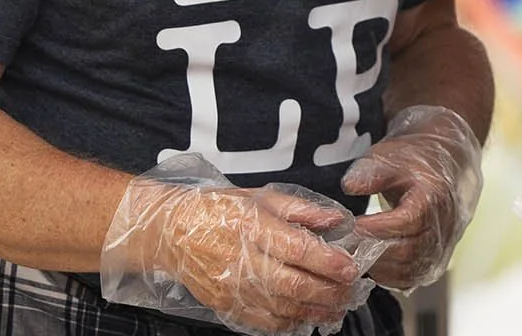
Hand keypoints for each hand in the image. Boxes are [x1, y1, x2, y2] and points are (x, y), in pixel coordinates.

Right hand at [103, 156, 375, 335]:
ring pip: (282, 308)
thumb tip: (338, 221)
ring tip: (338, 308)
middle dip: (329, 292)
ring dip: (316, 312)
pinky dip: (290, 324)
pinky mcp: (225, 305)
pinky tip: (307, 318)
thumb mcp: (258, 197)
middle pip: (294, 284)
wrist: (170, 231)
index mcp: (249, 225)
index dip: (328, 262)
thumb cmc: (218, 209)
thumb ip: (301, 210)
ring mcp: (231, 286)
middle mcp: (239, 258)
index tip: (351, 268)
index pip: (297, 248)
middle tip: (351, 292)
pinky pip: (264, 322)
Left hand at [346, 105, 483, 292]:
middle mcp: (443, 228)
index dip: (378, 228)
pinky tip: (370, 261)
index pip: (407, 222)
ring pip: (407, 271)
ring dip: (378, 266)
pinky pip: (410, 279)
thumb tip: (349, 187)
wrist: (444, 170)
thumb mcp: (389, 156)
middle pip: (407, 252)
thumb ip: (370, 173)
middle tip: (345, 244)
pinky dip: (387, 276)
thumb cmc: (413, 163)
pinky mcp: (435, 264)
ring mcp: (442, 249)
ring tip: (354, 253)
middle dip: (373, 250)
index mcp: (434, 198)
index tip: (353, 225)